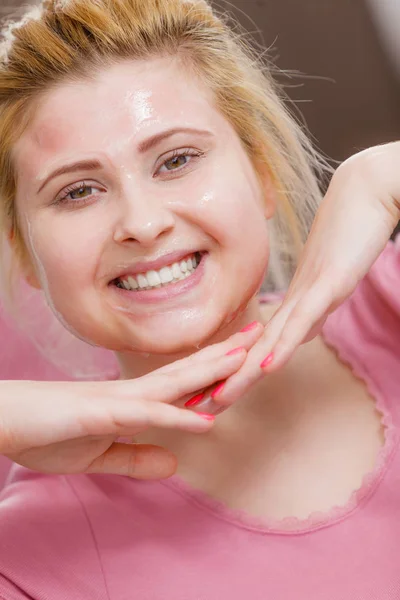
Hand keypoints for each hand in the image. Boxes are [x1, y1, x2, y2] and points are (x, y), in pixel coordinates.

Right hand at [0, 323, 262, 477]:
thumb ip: (137, 457)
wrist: (4, 423)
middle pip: (186, 372)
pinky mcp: (99, 414)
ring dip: (210, 372)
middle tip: (259, 337)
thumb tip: (174, 461)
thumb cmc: (46, 432)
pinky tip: (205, 420)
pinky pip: (145, 415)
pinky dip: (176, 417)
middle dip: (224, 356)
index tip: (243, 359)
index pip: (181, 384)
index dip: (214, 371)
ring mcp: (117, 401)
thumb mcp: (100, 455)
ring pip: (172, 383)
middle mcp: (130, 394)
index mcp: (132, 402)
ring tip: (245, 358)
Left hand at [211, 142, 399, 405]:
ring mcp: (309, 292)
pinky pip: (301, 319)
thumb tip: (300, 331)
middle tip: (191, 411)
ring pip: (268, 341)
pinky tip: (263, 367)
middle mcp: (293, 301)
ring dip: (240, 373)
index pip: (257, 347)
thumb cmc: (350, 232)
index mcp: (293, 303)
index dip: (231, 375)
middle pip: (252, 350)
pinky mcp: (329, 283)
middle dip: (222, 382)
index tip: (206, 398)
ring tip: (213, 401)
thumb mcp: (331, 281)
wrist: (367, 190)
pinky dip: (281, 345)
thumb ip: (313, 306)